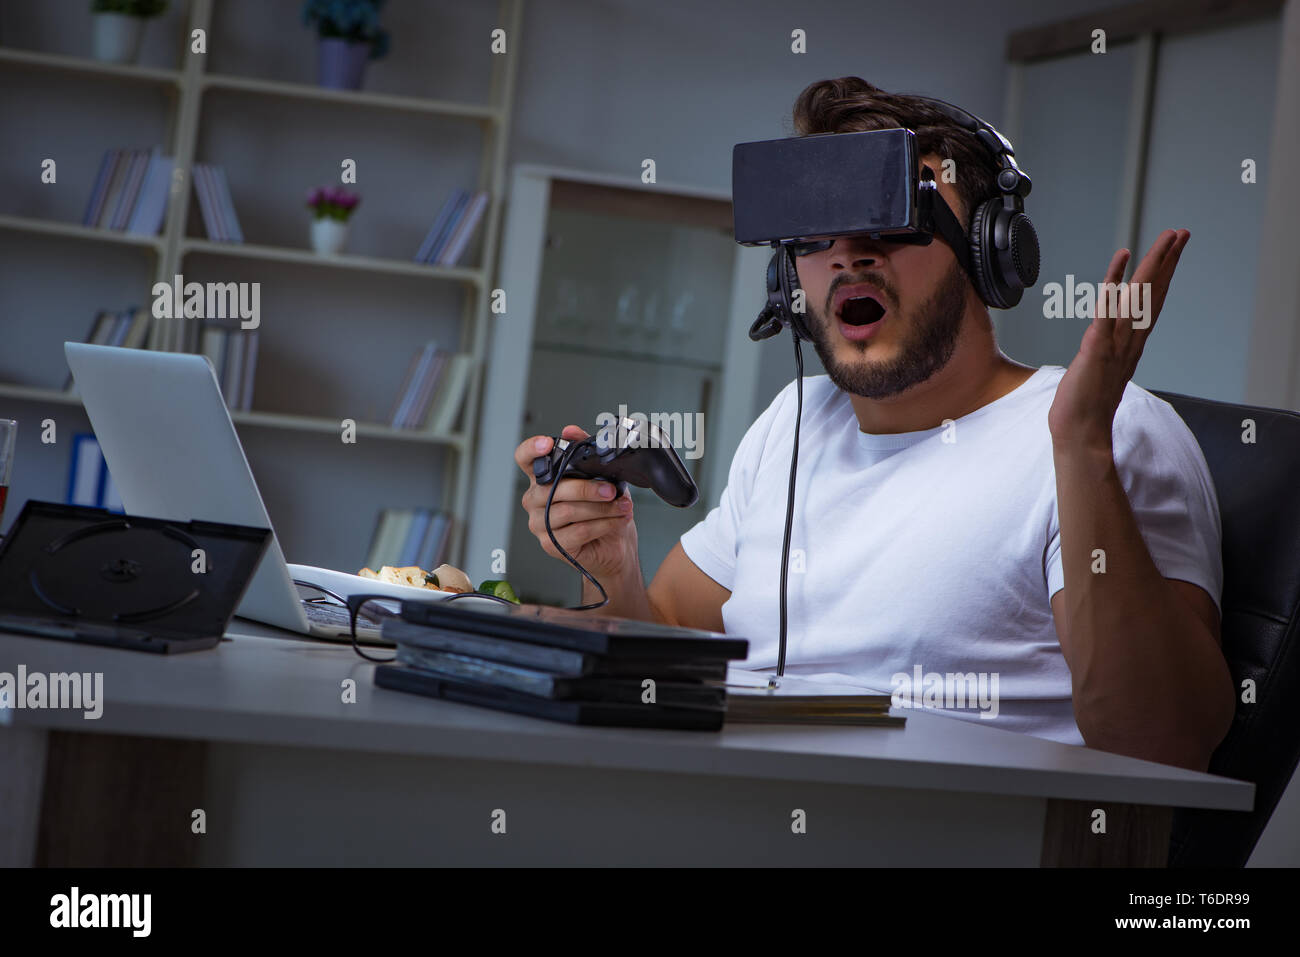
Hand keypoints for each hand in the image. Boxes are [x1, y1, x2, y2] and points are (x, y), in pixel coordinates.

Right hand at [514, 424, 638, 578]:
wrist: (615, 545)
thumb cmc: (604, 509)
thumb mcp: (600, 477)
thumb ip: (585, 452)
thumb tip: (571, 430)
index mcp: (542, 478)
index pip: (524, 458)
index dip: (531, 448)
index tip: (547, 443)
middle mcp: (535, 500)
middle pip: (553, 489)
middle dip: (587, 489)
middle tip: (612, 490)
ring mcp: (540, 523)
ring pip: (568, 511)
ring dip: (601, 508)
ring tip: (622, 506)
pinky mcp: (551, 544)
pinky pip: (577, 531)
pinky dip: (602, 524)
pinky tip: (617, 521)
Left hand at [1048, 229, 1190, 450]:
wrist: (1081, 431)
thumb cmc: (1086, 403)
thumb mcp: (1101, 366)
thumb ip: (1108, 345)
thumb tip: (1105, 331)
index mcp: (1130, 342)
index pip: (1152, 300)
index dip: (1164, 273)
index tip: (1174, 248)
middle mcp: (1129, 340)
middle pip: (1153, 293)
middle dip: (1167, 261)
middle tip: (1180, 232)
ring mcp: (1115, 345)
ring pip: (1138, 299)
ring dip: (1151, 267)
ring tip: (1164, 240)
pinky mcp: (1096, 351)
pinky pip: (1104, 318)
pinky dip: (1111, 293)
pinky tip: (1116, 271)